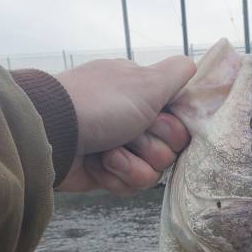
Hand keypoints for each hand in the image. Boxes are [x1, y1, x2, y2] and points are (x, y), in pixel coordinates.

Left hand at [56, 55, 195, 193]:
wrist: (55, 135)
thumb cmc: (101, 104)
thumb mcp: (147, 81)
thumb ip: (178, 73)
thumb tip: (196, 65)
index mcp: (145, 97)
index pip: (181, 125)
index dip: (172, 129)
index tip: (156, 119)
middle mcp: (135, 122)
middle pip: (170, 152)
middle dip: (150, 147)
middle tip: (129, 133)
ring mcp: (122, 148)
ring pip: (152, 173)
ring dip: (130, 164)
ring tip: (108, 152)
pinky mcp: (108, 173)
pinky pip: (130, 185)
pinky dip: (114, 176)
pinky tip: (97, 164)